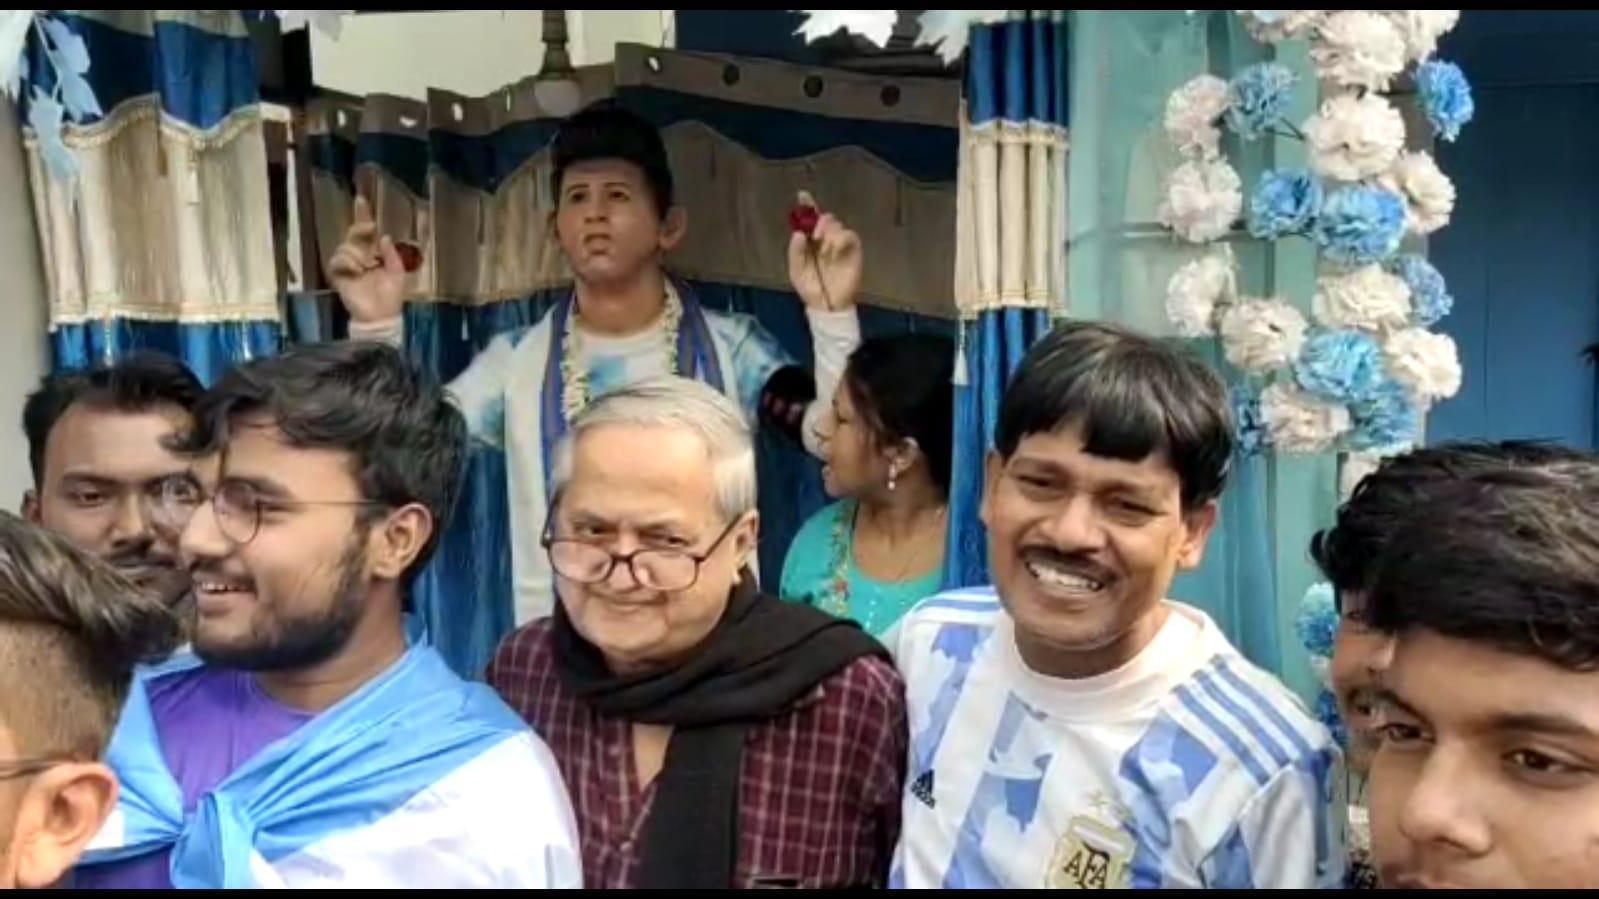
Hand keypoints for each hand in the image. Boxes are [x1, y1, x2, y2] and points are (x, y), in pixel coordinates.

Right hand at [326, 196, 404, 322]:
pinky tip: (356, 271)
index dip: (363, 215)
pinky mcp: (338, 275)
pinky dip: (347, 263)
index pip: (366, 231)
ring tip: (365, 268)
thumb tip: (384, 236)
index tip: (361, 199)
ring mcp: (347, 265)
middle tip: (368, 230)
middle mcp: (359, 255)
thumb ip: (392, 255)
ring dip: (357, 255)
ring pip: (346, 246)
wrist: (379, 316)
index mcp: (374, 253)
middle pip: (354, 233)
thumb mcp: (397, 274)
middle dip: (360, 230)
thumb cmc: (390, 297)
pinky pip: (338, 260)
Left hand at [787, 191, 861, 311]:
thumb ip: (796, 252)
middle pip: (826, 218)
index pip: (810, 218)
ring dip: (829, 234)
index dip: (807, 205)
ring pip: (837, 225)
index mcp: (811, 241)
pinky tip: (834, 251)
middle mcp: (826, 239)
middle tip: (814, 235)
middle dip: (819, 222)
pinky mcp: (853, 251)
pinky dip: (840, 240)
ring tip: (824, 251)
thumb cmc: (810, 288)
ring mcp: (840, 244)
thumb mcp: (796, 270)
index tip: (802, 195)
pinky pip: (849, 236)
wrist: (826, 305)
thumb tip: (798, 234)